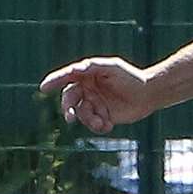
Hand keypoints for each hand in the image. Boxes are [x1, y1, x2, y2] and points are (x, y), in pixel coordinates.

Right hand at [38, 57, 153, 133]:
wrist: (149, 94)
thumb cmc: (131, 77)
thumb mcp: (111, 68)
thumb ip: (92, 67)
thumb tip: (74, 68)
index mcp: (86, 75)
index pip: (66, 77)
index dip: (54, 81)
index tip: (43, 87)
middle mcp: (87, 89)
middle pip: (70, 99)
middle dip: (68, 109)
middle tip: (69, 118)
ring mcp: (94, 103)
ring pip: (82, 114)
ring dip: (89, 120)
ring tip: (103, 121)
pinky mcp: (102, 116)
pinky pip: (93, 124)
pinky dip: (99, 126)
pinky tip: (109, 125)